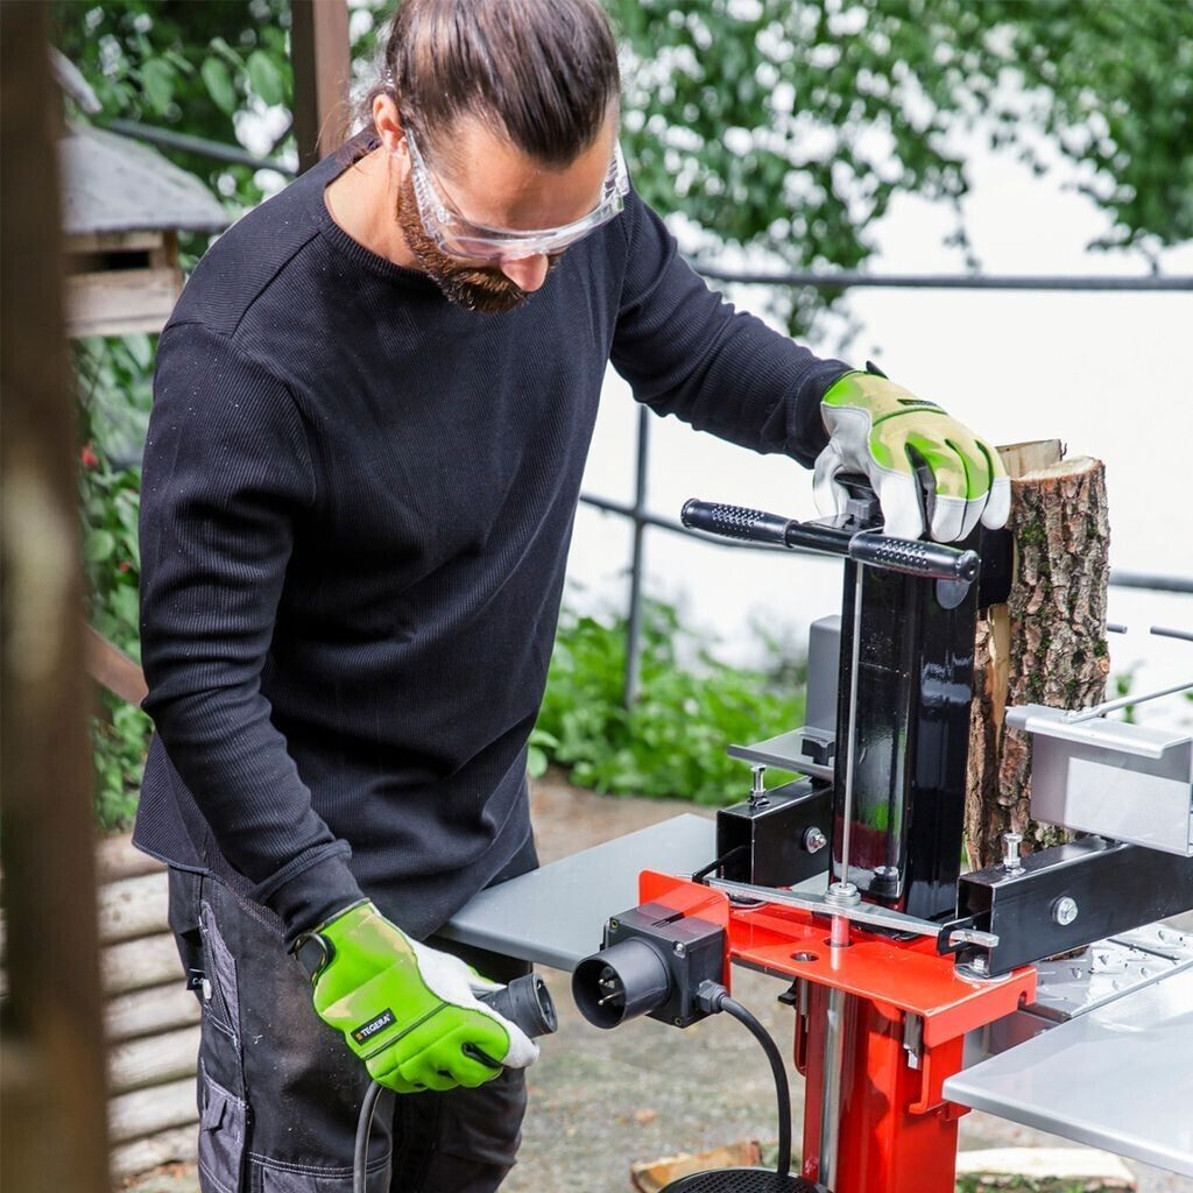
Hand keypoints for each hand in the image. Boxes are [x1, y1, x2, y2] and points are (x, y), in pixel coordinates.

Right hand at [298, 901, 537, 1092]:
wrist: (363, 969)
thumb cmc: (412, 964)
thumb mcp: (456, 971)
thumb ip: (482, 990)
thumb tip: (502, 999)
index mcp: (464, 1018)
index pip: (509, 1048)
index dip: (523, 1052)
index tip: (527, 1052)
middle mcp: (441, 1046)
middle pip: (481, 1074)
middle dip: (490, 1063)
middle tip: (490, 1053)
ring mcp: (414, 1062)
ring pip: (449, 1082)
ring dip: (456, 1069)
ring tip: (453, 1049)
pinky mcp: (390, 1071)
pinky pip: (418, 1084)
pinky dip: (426, 1072)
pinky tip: (427, 1055)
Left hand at [814, 370, 1009, 540]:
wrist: (865, 396)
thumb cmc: (853, 435)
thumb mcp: (829, 464)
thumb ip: (830, 497)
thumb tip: (844, 529)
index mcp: (880, 441)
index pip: (898, 480)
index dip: (903, 517)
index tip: (901, 540)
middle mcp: (917, 431)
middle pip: (947, 472)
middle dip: (948, 512)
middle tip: (939, 536)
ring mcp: (945, 429)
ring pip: (974, 467)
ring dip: (972, 507)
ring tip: (954, 531)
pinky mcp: (964, 432)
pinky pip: (989, 460)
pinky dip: (997, 492)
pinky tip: (992, 518)